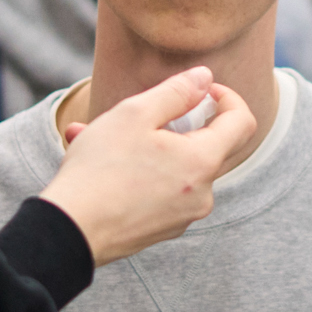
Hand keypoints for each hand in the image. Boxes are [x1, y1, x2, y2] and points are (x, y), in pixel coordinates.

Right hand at [39, 66, 258, 263]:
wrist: (69, 234)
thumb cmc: (100, 169)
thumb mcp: (135, 114)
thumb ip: (176, 91)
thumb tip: (204, 77)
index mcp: (203, 162)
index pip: (242, 121)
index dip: (226, 96)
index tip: (199, 89)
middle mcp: (203, 194)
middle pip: (210, 145)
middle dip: (179, 122)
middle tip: (144, 112)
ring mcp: (183, 216)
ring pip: (176, 167)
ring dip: (148, 146)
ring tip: (98, 135)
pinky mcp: (162, 230)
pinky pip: (160, 190)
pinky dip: (139, 172)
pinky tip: (99, 164)